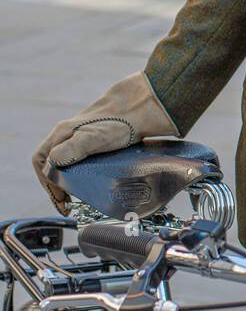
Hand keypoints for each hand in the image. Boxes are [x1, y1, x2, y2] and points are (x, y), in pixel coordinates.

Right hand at [32, 71, 178, 212]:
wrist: (139, 107)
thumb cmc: (118, 122)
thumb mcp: (93, 138)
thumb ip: (72, 149)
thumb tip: (52, 164)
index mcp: (61, 135)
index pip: (42, 164)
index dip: (48, 184)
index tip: (62, 201)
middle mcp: (67, 135)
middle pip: (51, 164)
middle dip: (56, 186)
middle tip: (68, 203)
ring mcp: (79, 136)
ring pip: (64, 162)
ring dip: (66, 181)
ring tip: (77, 196)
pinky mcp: (93, 139)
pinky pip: (77, 159)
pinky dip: (78, 174)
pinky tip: (90, 181)